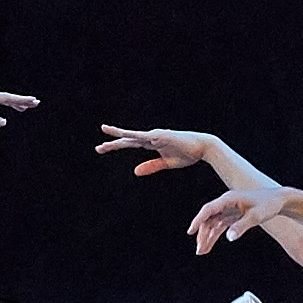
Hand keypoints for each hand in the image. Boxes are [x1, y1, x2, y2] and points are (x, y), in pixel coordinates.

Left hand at [0, 91, 40, 145]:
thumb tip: (4, 122)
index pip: (5, 97)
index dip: (20, 99)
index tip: (33, 101)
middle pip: (4, 96)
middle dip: (20, 99)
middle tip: (35, 103)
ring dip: (12, 102)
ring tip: (25, 107)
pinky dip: (2, 104)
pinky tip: (6, 108)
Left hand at [93, 124, 228, 177]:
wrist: (204, 147)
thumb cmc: (187, 154)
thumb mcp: (166, 163)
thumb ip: (151, 166)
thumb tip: (135, 172)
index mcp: (151, 143)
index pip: (129, 144)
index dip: (115, 146)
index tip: (101, 149)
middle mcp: (151, 137)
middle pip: (128, 139)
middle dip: (113, 143)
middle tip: (97, 149)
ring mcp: (157, 135)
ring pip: (134, 135)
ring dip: (120, 134)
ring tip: (106, 130)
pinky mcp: (163, 136)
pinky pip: (147, 136)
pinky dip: (136, 135)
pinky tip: (126, 135)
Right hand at [185, 188, 294, 255]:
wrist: (280, 200)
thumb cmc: (269, 205)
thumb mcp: (256, 216)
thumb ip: (242, 226)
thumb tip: (229, 238)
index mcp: (229, 199)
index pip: (209, 210)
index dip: (198, 221)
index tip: (190, 231)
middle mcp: (226, 202)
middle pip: (208, 219)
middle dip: (202, 234)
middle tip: (199, 251)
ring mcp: (229, 209)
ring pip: (213, 223)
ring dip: (207, 237)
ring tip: (201, 252)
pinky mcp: (233, 215)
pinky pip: (220, 226)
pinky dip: (214, 235)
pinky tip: (209, 245)